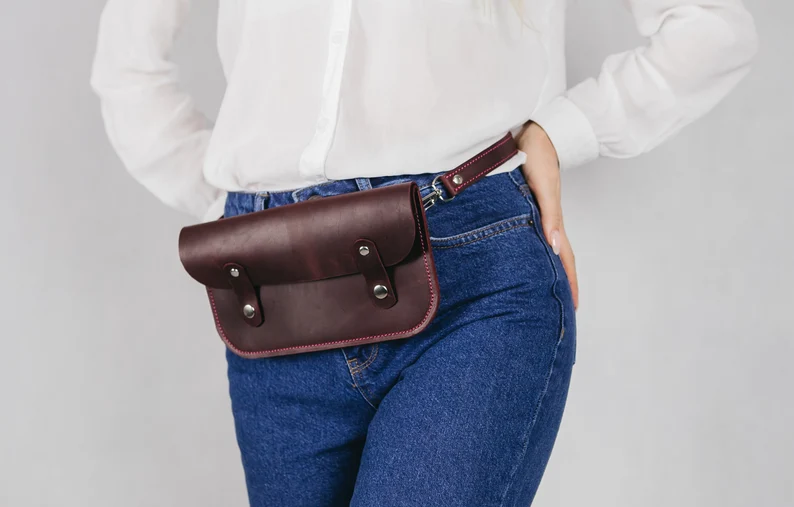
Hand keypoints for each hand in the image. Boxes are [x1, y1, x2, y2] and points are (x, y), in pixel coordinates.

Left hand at [516, 121, 578, 309]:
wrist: (531, 134)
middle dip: (561, 284)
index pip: (565, 259)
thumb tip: (555, 246)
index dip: (570, 283)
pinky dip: (534, 253)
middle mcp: (546, 223)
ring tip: (543, 293)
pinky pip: (533, 238)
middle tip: (558, 310)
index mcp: (552, 222)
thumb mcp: (544, 186)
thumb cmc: (537, 157)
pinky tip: (524, 260)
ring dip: (548, 271)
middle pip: (558, 260)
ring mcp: (538, 217)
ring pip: (545, 250)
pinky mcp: (527, 209)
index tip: (573, 306)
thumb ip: (549, 216)